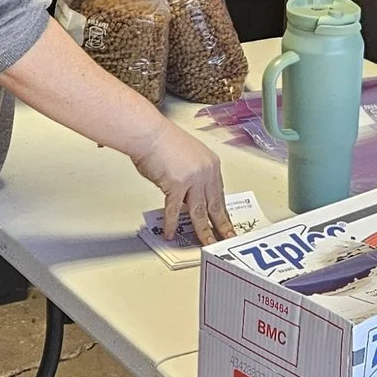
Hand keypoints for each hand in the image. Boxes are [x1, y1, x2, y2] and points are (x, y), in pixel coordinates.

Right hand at [130, 120, 231, 243]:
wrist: (149, 133)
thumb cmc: (162, 141)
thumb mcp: (187, 157)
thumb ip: (191, 177)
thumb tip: (186, 195)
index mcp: (211, 164)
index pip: (219, 193)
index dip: (222, 211)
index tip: (225, 222)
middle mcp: (205, 172)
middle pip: (215, 204)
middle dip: (222, 225)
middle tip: (227, 239)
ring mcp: (193, 179)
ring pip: (200, 211)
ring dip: (203, 230)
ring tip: (207, 243)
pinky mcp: (176, 185)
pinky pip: (174, 210)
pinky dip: (171, 224)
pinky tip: (170, 234)